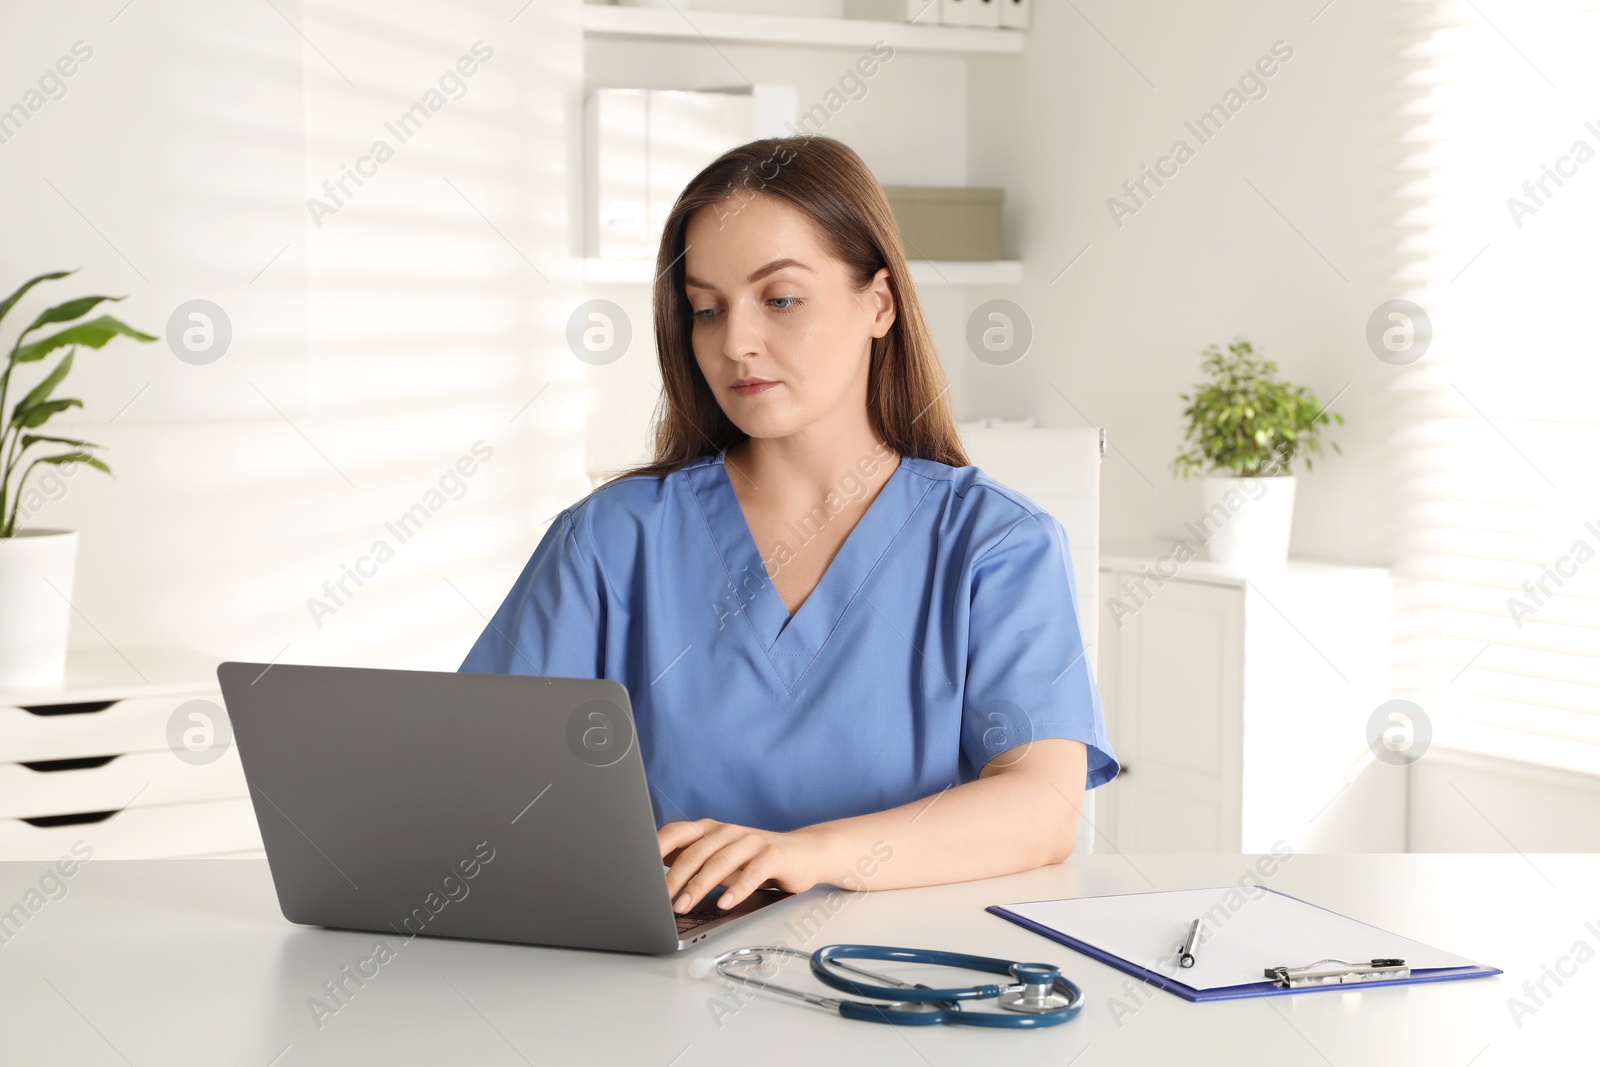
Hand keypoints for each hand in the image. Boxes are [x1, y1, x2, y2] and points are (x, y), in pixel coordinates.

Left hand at [658, 818, 832, 913]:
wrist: (805, 853)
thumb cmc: (756, 859)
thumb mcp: (721, 858)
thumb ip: (694, 862)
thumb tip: (655, 878)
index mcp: (711, 829)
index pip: (676, 832)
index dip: (656, 849)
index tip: (639, 870)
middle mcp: (728, 831)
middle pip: (695, 852)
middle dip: (673, 877)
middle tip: (658, 900)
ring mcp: (751, 841)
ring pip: (719, 862)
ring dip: (699, 886)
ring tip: (684, 906)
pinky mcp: (773, 855)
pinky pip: (752, 873)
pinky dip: (737, 889)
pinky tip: (725, 903)